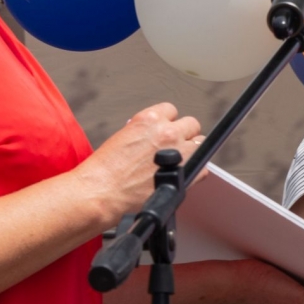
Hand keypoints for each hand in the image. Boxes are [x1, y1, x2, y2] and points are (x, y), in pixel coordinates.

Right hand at [75, 103, 203, 224]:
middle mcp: (167, 131)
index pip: (171, 111)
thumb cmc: (104, 170)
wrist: (100, 193)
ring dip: (192, 150)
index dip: (168, 123)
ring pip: (200, 143)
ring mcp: (180, 151)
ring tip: (179, 162)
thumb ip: (146, 133)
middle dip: (183, 134)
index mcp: (149, 119)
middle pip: (191, 124)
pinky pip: (203, 167)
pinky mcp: (187, 172)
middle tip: (175, 147)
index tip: (166, 131)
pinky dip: (195, 172)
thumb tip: (157, 136)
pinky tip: (181, 176)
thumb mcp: (124, 137)